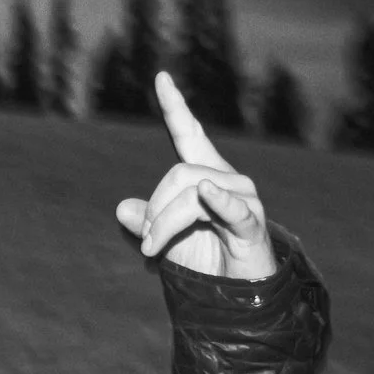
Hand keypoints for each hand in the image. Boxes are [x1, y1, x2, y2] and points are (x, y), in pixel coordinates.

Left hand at [114, 73, 276, 280]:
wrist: (233, 295)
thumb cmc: (204, 261)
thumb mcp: (165, 240)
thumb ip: (146, 223)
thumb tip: (121, 209)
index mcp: (204, 174)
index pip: (189, 133)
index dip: (176, 107)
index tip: (161, 78)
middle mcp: (226, 179)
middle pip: (179, 173)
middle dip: (154, 209)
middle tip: (145, 242)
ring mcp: (242, 199)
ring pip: (194, 192)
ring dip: (165, 224)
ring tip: (153, 250)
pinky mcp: (251, 224)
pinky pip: (232, 209)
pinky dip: (218, 201)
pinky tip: (207, 191)